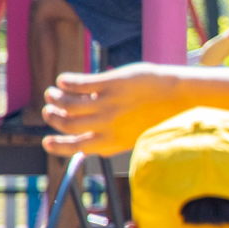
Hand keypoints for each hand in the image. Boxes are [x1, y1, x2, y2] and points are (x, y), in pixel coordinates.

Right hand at [40, 65, 190, 158]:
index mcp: (111, 142)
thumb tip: (85, 137)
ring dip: (54, 98)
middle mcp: (107, 126)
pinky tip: (63, 79)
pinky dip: (66, 82)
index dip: (57, 146)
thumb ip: (109, 137)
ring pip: (68, 104)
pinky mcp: (113, 84)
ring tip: (52, 92)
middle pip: (67, 124)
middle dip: (52, 117)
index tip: (46, 142)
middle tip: (49, 109)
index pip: (76, 147)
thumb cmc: (156, 116)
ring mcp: (109, 105)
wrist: (182, 99)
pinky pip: (80, 84)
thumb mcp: (131, 134)